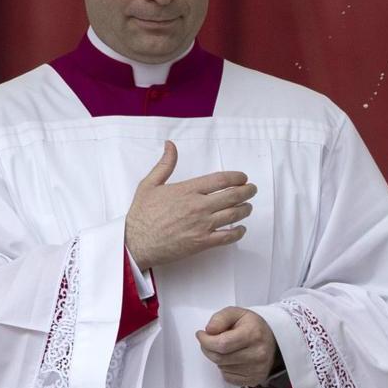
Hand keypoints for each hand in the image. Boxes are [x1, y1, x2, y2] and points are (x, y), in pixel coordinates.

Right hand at [125, 142, 256, 269]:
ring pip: (234, 215)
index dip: (237, 177)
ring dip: (245, 209)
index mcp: (187, 190)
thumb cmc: (141, 214)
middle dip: (247, 191)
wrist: (135, 242)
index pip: (221, 180)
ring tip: (248, 206)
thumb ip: (164, 165)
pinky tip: (241, 229)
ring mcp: (202, 225)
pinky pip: (228, 236)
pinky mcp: (202, 242)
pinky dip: (238, 232)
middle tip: (252, 190)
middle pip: (233, 195)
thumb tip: (170, 145)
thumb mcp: (149, 184)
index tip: (243, 178)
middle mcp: (198, 206)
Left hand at [196, 306, 278, 386]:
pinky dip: (225, 369)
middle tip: (209, 342)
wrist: (272, 339)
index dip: (205, 340)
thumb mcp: (236, 313)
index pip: (221, 344)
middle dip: (208, 349)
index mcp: (254, 334)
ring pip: (222, 368)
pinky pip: (228, 377)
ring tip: (227, 349)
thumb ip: (220, 318)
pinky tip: (233, 360)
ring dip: (218, 359)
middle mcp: (259, 353)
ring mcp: (258, 368)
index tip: (202, 335)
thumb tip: (209, 330)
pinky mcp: (255, 379)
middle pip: (219, 358)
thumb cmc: (252, 326)